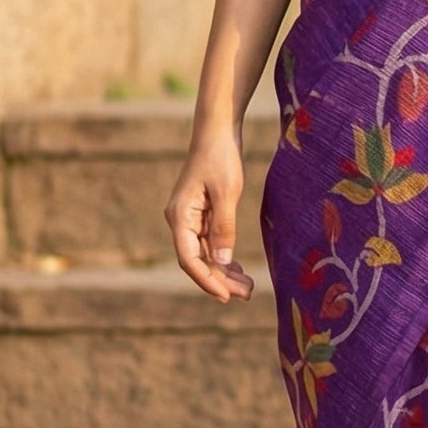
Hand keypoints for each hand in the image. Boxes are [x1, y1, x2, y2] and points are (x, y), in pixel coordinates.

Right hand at [165, 124, 254, 301]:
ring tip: (247, 287)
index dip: (207, 280)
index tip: (225, 296)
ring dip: (224, 272)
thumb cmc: (221, 157)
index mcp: (180, 217)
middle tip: (246, 295)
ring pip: (205, 254)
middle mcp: (181, 221)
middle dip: (219, 280)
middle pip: (197, 260)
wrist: (218, 131)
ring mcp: (191, 219)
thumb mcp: (226, 192)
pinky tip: (238, 270)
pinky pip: (210, 244)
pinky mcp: (202, 214)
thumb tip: (222, 262)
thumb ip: (224, 228)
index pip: (189, 259)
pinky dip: (223, 258)